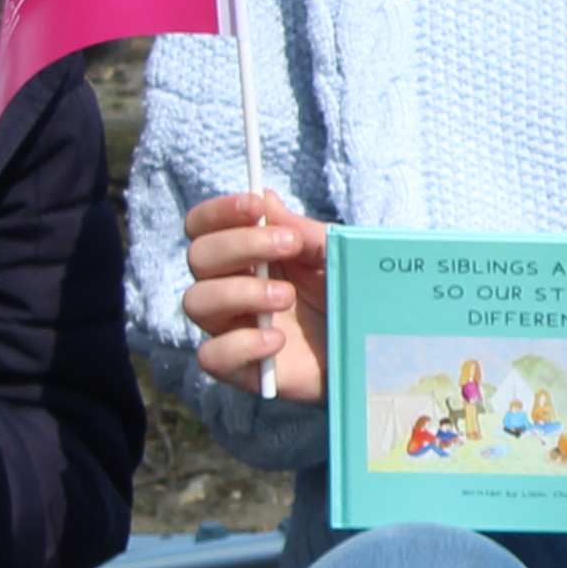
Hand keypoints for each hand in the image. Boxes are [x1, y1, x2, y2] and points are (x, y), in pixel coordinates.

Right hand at [179, 189, 329, 405]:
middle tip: (289, 245)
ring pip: (196, 302)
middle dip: (240, 245)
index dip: (219, 212)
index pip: (203, 227)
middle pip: (198, 257)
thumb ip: (302, 232)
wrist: (371, 349)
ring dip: (240, 292)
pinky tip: (277, 340)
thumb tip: (266, 199)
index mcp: (244, 256)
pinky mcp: (241, 368)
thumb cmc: (344, 295)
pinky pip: (211, 356)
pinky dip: (240, 344)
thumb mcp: (332, 257)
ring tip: (287, 296)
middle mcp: (228, 288)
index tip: (255, 206)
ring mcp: (231, 328)